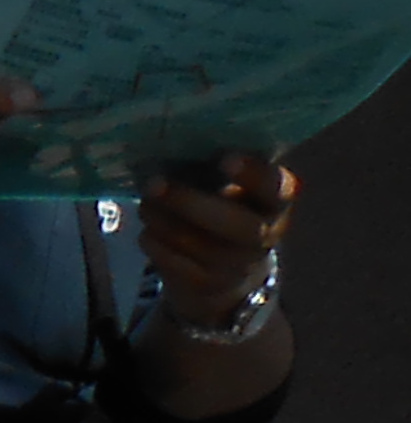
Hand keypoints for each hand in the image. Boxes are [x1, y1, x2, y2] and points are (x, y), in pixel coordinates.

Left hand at [146, 150, 295, 326]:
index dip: (254, 175)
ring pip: (196, 244)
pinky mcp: (206, 284)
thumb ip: (212, 165)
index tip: (225, 159)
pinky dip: (154, 242)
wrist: (223, 271)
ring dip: (162, 220)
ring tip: (146, 203)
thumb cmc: (220, 208)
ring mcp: (237, 265)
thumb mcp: (228, 186)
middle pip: (237, 225)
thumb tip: (169, 138)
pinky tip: (149, 230)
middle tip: (155, 183)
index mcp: (276, 201)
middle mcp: (264, 234)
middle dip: (190, 203)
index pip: (276, 187)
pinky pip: (172, 261)